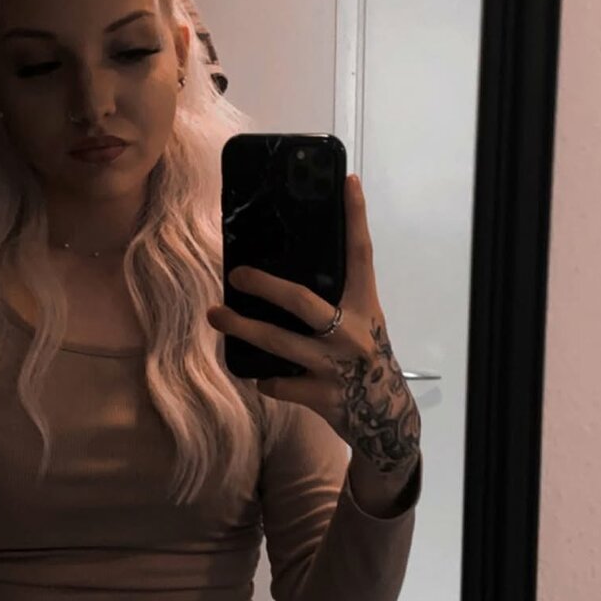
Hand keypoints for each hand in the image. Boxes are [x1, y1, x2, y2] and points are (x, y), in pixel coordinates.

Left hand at [207, 174, 421, 476]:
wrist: (386, 417)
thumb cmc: (366, 362)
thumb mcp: (361, 325)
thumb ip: (335, 303)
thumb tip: (284, 278)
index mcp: (363, 307)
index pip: (360, 255)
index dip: (355, 218)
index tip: (348, 183)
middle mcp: (350, 333)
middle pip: (302, 301)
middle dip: (265, 286)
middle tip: (236, 274)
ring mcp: (335, 367)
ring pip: (279, 343)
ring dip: (242, 329)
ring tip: (214, 315)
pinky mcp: (322, 396)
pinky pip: (278, 384)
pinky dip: (264, 379)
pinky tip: (256, 374)